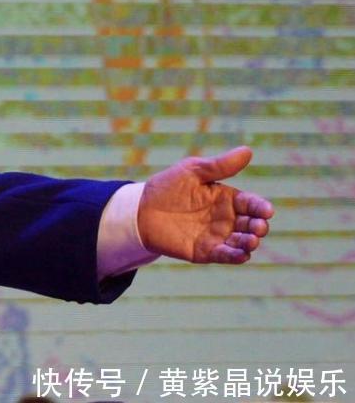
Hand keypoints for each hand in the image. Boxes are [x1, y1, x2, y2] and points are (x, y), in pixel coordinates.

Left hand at [138, 146, 273, 263]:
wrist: (141, 209)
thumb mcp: (193, 171)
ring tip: (251, 240)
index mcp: (227, 198)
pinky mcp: (205, 251)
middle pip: (251, 224)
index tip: (267, 210)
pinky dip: (235, 256)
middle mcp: (226, 218)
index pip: (251, 203)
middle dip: (259, 226)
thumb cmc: (168, 186)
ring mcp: (217, 236)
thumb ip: (220, 165)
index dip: (261, 207)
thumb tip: (248, 151)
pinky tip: (241, 255)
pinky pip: (225, 255)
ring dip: (250, 243)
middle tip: (259, 226)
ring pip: (242, 242)